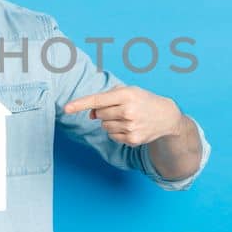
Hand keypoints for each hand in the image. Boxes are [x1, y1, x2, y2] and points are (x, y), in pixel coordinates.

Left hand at [62, 85, 186, 146]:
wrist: (166, 116)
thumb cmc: (142, 100)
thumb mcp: (127, 92)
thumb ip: (105, 99)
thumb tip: (90, 114)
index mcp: (126, 95)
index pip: (98, 100)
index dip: (80, 104)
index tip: (66, 108)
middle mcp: (128, 111)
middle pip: (99, 114)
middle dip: (104, 112)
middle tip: (119, 109)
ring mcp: (130, 127)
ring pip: (104, 126)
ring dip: (110, 122)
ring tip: (127, 118)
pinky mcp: (132, 140)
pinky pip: (112, 136)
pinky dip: (117, 132)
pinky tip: (130, 127)